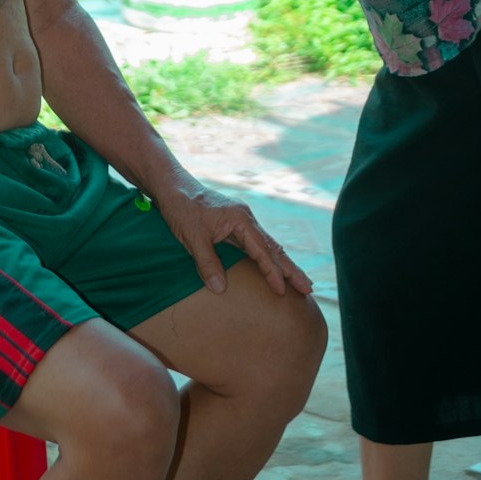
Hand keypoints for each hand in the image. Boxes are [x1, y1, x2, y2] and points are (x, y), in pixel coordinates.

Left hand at [153, 175, 312, 298]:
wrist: (173, 187)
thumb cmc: (182, 209)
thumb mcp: (192, 237)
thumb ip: (207, 263)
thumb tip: (221, 290)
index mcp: (241, 219)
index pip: (263, 251)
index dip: (273, 272)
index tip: (282, 292)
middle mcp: (246, 219)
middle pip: (274, 247)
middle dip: (290, 269)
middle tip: (308, 288)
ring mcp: (241, 221)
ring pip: (268, 246)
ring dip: (283, 264)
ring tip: (299, 282)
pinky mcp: (234, 225)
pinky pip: (257, 244)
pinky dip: (269, 257)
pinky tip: (273, 267)